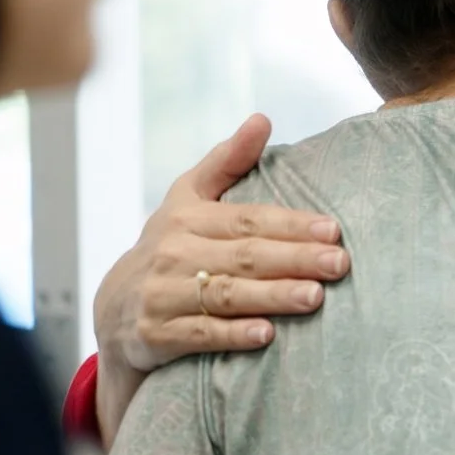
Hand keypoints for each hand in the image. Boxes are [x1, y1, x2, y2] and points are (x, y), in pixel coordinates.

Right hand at [90, 115, 348, 440]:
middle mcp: (173, 253)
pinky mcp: (155, 334)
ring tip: (314, 297)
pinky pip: (200, 335)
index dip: (290, 224)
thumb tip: (262, 119)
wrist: (115, 309)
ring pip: (226, 295)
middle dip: (295, 259)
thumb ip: (227, 162)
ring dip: (272, 296)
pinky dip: (232, 335)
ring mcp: (162, 294)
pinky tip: (267, 335)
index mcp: (188, 218)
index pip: (248, 220)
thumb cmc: (170, 247)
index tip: (333, 230)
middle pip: (244, 256)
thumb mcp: (188, 199)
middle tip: (339, 264)